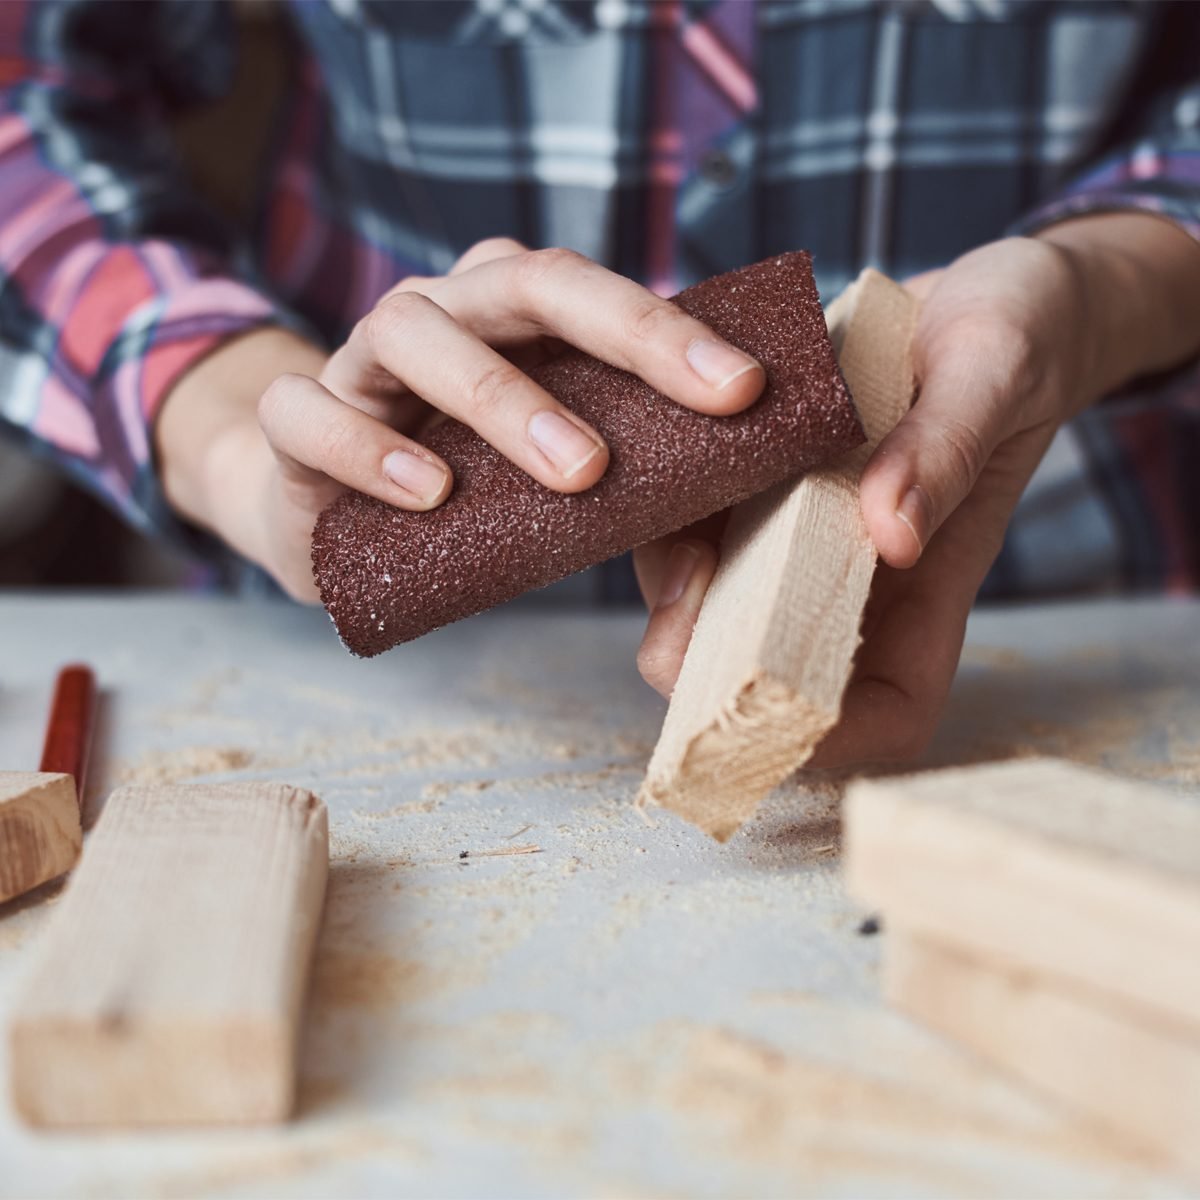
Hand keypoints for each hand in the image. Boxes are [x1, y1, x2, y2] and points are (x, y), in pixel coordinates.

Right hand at [158, 238, 764, 599]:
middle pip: (523, 281)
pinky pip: (311, 413)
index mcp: (511, 316)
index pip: (594, 293)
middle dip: (621, 336)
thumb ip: (627, 514)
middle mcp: (442, 314)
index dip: (669, 331)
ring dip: (502, 396)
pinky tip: (429, 492)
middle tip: (698, 403)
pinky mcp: (296, 421)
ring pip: (414, 331)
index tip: (745, 389)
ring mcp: (361, 359)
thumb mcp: (552, 494)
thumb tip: (712, 576)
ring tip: (575, 473)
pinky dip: (366, 445)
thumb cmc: (462, 498)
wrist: (327, 519)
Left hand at [635, 215, 1199, 765]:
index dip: (832, 740)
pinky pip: (698, 518)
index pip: (887, 709)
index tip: (771, 711)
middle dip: (711, 667)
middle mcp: (853, 574)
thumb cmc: (1015, 336)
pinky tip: (658, 459)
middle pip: (776, 668)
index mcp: (927, 583)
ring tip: (664, 513)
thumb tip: (891, 533)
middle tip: (674, 622)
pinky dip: (667, 506)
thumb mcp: (992, 373)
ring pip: (718, 596)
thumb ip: (945, 449)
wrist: (977, 290)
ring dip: (674, 580)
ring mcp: (801, 533)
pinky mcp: (762, 486)